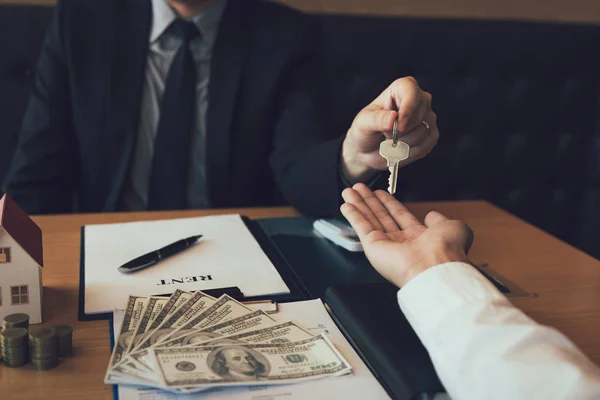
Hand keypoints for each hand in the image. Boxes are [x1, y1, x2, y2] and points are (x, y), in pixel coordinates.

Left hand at [340, 77, 438, 182]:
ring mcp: (428, 117)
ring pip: (423, 131)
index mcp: (401, 88)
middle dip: (401, 131)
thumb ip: (377, 119)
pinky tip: (400, 149)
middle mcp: (419, 99)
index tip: (399, 125)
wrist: (368, 150)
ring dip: (403, 143)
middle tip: (385, 135)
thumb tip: (394, 117)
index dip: (408, 108)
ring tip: (391, 142)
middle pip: (420, 114)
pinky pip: (427, 145)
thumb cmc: (365, 130)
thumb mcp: (364, 123)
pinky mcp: (431, 134)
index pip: (412, 91)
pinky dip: (411, 152)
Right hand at [340, 184, 472, 286]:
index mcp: (419, 237)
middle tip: (359, 189)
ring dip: (358, 205)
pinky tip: (346, 205)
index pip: (400, 216)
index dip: (389, 203)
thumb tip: (432, 215)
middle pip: (381, 216)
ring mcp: (386, 246)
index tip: (379, 193)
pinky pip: (361, 228)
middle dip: (369, 202)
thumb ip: (440, 219)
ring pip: (369, 220)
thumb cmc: (447, 251)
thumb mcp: (452, 227)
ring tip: (349, 192)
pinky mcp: (374, 248)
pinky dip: (353, 216)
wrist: (436, 268)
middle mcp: (401, 242)